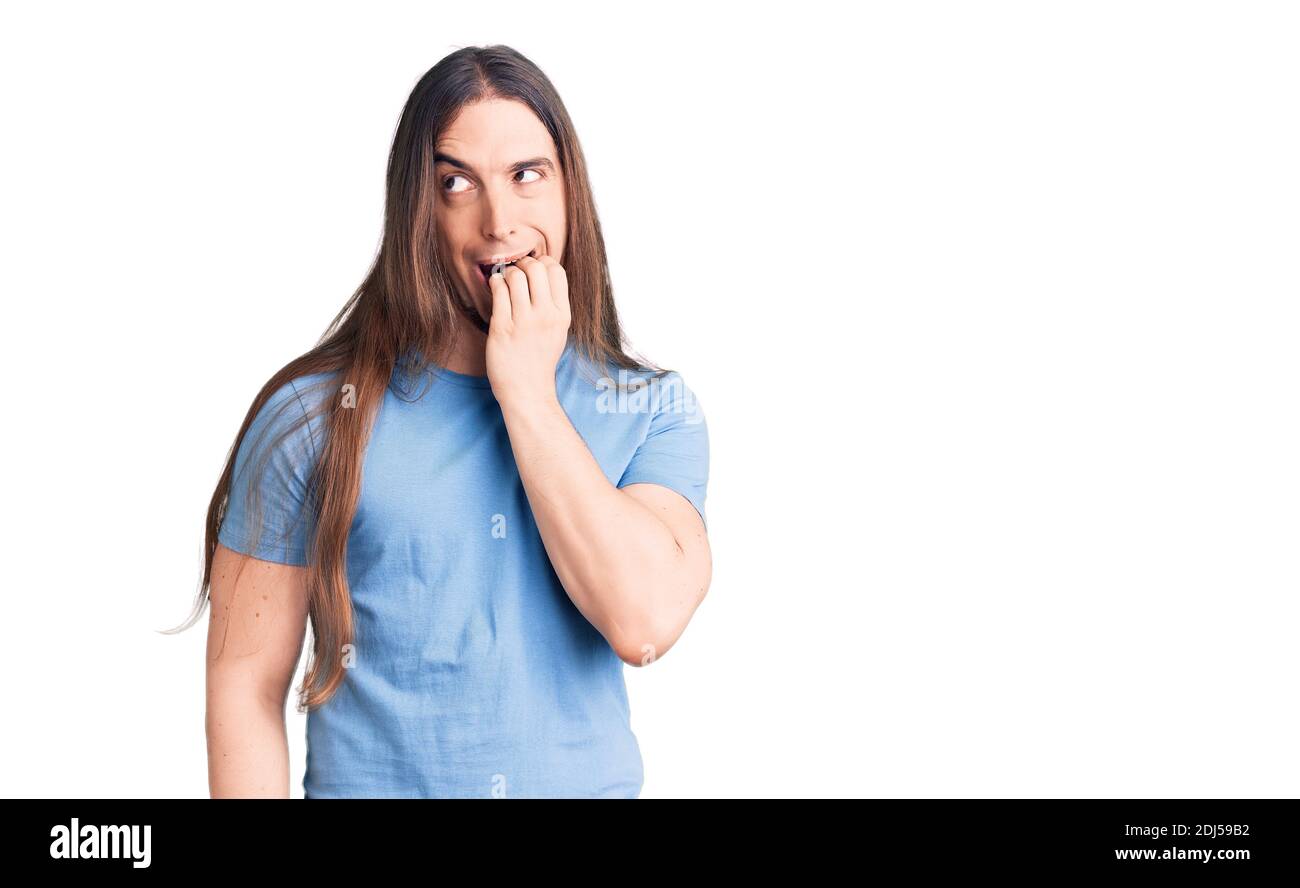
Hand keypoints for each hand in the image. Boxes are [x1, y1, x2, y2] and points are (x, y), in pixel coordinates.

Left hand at [484, 254, 570, 406]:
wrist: (527, 391)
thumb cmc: (540, 360)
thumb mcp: (559, 330)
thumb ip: (554, 304)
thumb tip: (543, 272)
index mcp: (563, 315)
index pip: (557, 271)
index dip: (543, 263)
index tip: (534, 270)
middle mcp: (546, 316)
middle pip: (536, 267)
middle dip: (524, 264)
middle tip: (517, 273)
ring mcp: (524, 321)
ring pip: (515, 275)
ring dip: (507, 274)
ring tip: (505, 283)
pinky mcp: (502, 327)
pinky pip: (498, 290)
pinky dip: (495, 283)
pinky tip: (496, 289)